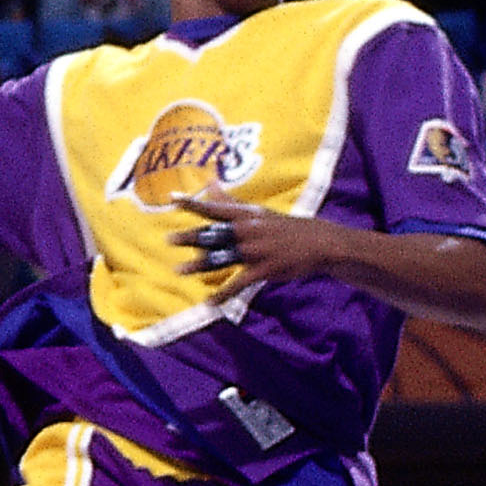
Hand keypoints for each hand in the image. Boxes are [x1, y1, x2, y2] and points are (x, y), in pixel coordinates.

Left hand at [179, 187, 339, 295]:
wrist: (318, 243)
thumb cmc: (282, 226)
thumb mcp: (257, 212)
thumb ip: (230, 201)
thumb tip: (210, 182)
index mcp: (245, 215)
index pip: (215, 208)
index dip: (193, 203)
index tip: (173, 199)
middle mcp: (248, 231)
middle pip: (215, 233)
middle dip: (191, 237)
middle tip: (168, 239)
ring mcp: (256, 251)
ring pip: (223, 258)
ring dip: (199, 265)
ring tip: (178, 270)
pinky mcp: (264, 270)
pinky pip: (238, 283)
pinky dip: (223, 294)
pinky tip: (209, 302)